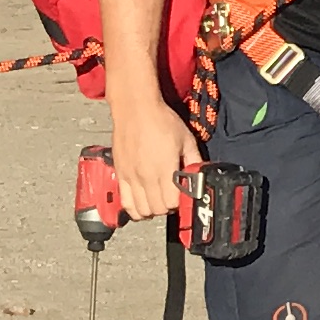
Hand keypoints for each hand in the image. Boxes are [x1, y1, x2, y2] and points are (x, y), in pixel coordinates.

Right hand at [112, 97, 201, 222]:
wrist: (136, 109)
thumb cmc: (161, 120)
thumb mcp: (186, 139)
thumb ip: (194, 160)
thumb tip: (200, 176)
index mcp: (164, 169)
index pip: (172, 203)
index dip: (180, 202)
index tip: (184, 194)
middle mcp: (146, 176)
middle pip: (157, 210)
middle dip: (168, 207)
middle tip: (172, 196)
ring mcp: (130, 177)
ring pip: (140, 210)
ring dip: (151, 210)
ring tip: (158, 200)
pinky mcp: (120, 174)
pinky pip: (124, 202)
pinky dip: (134, 207)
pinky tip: (142, 201)